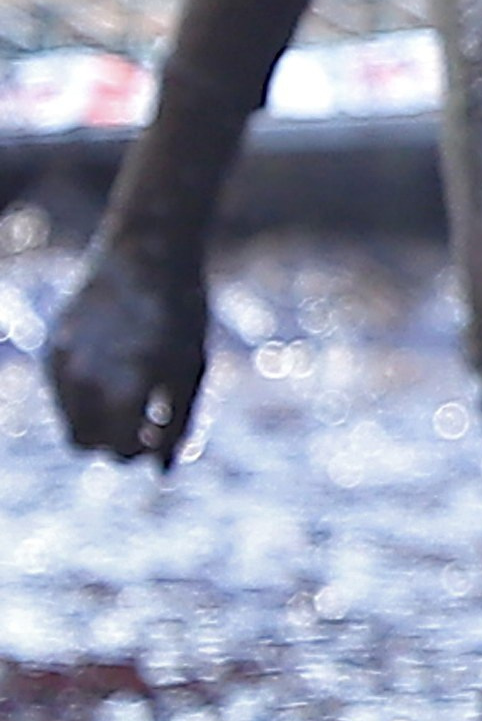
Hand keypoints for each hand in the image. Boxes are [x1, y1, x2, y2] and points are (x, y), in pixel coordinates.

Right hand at [45, 235, 210, 465]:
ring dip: (94, 419)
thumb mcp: (189, 372)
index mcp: (127, 386)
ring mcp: (63, 358)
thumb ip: (177, 425)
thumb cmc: (182, 313)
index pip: (119, 449)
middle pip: (83, 442)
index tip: (158, 432)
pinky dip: (82, 392)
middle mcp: (87, 375)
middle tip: (140, 423)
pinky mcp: (53, 343)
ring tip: (127, 395)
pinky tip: (111, 368)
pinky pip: (61, 389)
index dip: (142, 449)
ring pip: (67, 417)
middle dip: (111, 441)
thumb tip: (160, 471)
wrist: (147, 250)